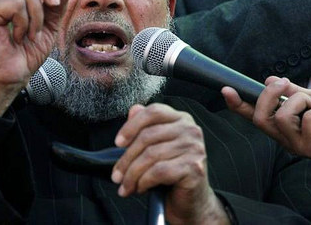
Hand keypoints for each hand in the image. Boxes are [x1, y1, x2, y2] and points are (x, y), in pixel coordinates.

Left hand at [112, 104, 229, 224]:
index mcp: (181, 119)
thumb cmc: (172, 173)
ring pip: (151, 155)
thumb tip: (133, 110)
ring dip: (132, 174)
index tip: (118, 143)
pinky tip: (140, 188)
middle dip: (126, 159)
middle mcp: (190, 130)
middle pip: (148, 136)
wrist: (192, 201)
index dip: (131, 126)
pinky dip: (144, 181)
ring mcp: (194, 148)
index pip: (153, 112)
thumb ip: (145, 127)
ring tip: (125, 186)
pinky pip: (159, 171)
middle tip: (116, 176)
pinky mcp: (194, 168)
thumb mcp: (156, 147)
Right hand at [221, 77, 310, 162]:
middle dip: (271, 94)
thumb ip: (293, 92)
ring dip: (303, 101)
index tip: (226, 89)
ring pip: (284, 116)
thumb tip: (271, 81)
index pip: (255, 116)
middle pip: (261, 117)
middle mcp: (286, 138)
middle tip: (287, 84)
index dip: (238, 104)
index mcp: (284, 126)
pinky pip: (308, 120)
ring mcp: (298, 145)